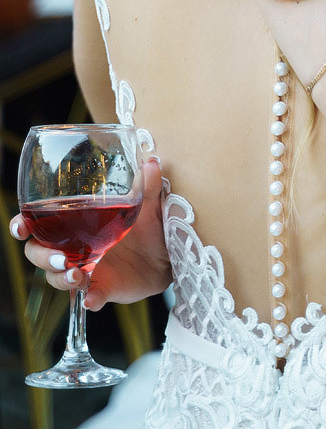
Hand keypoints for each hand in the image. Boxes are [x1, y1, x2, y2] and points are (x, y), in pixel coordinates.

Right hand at [9, 157, 169, 310]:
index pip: (38, 223)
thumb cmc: (149, 224)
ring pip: (55, 278)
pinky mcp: (101, 289)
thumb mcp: (149, 203)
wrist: (168, 254)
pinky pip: (88, 297)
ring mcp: (85, 270)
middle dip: (41, 256)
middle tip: (60, 258)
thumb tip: (152, 163)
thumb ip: (149, 186)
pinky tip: (91, 299)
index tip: (21, 226)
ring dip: (60, 278)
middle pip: (37, 253)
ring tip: (77, 275)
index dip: (23, 225)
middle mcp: (73, 247)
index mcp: (76, 222)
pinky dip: (88, 299)